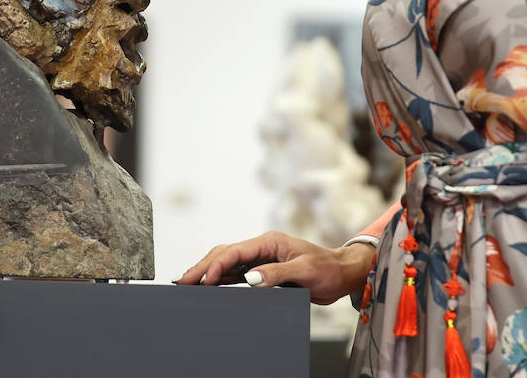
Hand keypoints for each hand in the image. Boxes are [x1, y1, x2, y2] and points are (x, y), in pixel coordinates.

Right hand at [174, 231, 375, 305]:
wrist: (342, 273)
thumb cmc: (328, 268)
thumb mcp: (304, 270)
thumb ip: (276, 274)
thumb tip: (249, 279)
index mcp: (269, 242)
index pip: (235, 251)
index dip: (216, 265)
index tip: (204, 280)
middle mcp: (262, 248)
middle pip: (224, 254)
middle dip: (202, 266)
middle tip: (183, 280)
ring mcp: (261, 259)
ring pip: (226, 262)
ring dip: (207, 271)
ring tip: (187, 281)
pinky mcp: (263, 271)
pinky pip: (236, 273)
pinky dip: (219, 278)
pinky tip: (208, 284)